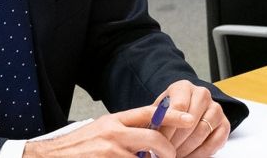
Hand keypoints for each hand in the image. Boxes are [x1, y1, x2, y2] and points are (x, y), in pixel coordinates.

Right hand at [23, 104, 195, 157]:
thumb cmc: (75, 148)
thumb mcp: (101, 131)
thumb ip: (126, 131)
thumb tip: (152, 136)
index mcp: (114, 121)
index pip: (150, 114)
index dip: (173, 116)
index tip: (190, 119)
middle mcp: (113, 134)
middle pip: (155, 139)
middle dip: (168, 152)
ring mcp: (109, 151)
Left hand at [154, 80, 229, 157]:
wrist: (184, 113)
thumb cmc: (168, 112)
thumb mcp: (157, 110)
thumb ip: (155, 119)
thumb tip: (151, 134)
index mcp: (183, 87)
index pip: (179, 106)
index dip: (169, 126)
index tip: (160, 141)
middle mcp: (202, 94)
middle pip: (191, 121)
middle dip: (177, 140)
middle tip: (166, 151)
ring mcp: (216, 108)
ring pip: (203, 131)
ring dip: (187, 148)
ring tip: (175, 155)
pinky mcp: (225, 124)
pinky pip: (215, 142)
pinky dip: (201, 153)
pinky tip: (189, 156)